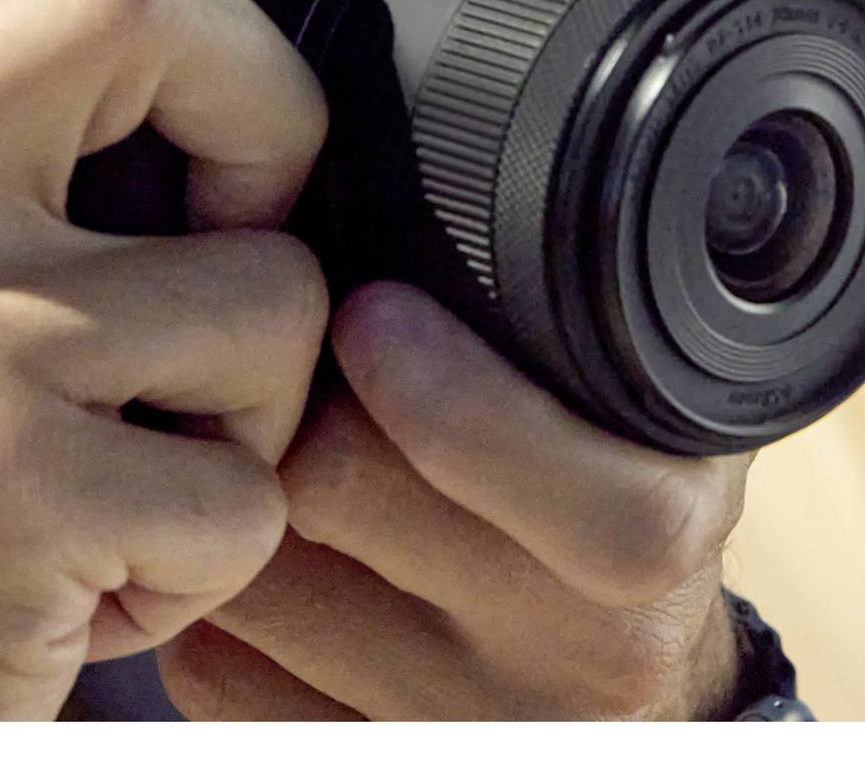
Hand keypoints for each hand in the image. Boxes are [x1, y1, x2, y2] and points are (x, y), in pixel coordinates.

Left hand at [158, 280, 750, 719]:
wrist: (642, 697)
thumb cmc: (623, 497)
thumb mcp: (655, 400)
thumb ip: (582, 311)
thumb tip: (452, 162)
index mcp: (659, 536)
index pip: (567, 492)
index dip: (449, 398)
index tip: (370, 314)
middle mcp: (579, 657)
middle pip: (350, 500)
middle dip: (295, 406)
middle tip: (272, 345)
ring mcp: (465, 729)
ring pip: (264, 581)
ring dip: (231, 492)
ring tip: (244, 431)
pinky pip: (220, 674)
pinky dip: (205, 599)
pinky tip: (240, 544)